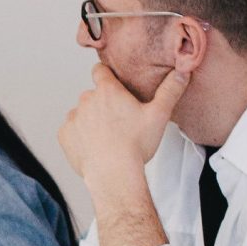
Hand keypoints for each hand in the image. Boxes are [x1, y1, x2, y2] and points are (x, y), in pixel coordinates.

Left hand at [60, 60, 191, 200]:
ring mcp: (73, 117)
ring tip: (107, 137)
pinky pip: (71, 131)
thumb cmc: (135, 145)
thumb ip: (170, 90)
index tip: (113, 84)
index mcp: (108, 91)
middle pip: (93, 96)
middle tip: (119, 121)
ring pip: (82, 113)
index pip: (100, 70)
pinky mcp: (64, 135)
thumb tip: (182, 71)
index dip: (106, 75)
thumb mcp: (158, 115)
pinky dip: (80, 137)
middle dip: (103, 104)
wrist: (113, 175)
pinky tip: (94, 147)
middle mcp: (86, 100)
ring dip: (90, 120)